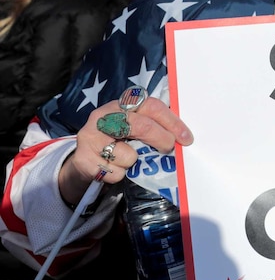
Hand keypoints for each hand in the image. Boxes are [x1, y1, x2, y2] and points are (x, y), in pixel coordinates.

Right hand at [59, 98, 192, 204]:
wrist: (85, 160)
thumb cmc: (118, 142)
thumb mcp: (134, 128)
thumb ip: (153, 126)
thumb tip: (182, 138)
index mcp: (122, 104)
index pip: (152, 106)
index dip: (172, 122)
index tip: (186, 138)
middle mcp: (104, 115)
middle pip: (141, 126)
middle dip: (161, 139)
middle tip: (169, 148)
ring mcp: (91, 135)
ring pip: (128, 154)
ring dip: (134, 162)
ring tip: (125, 159)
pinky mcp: (83, 157)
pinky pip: (114, 172)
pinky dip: (119, 175)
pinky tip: (112, 168)